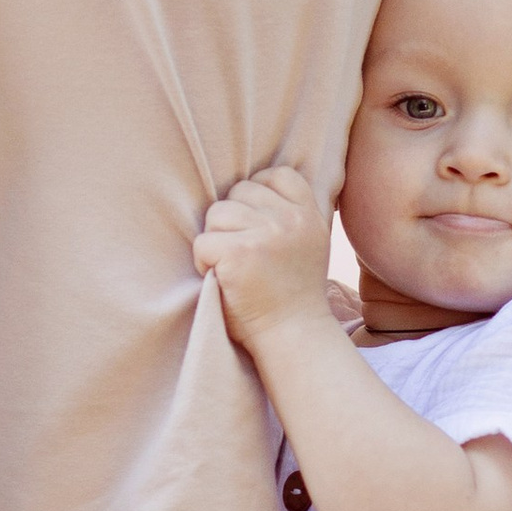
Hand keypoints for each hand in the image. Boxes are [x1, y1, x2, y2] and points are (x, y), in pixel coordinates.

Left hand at [191, 165, 334, 353]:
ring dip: (216, 241)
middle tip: (245, 256)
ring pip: (217, 213)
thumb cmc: (293, 293)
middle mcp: (290, 220)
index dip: (256, 194)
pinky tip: (222, 279)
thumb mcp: (309, 243)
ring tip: (233, 268)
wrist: (293, 336)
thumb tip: (258, 183)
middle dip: (232, 221)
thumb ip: (292, 213)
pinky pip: (202, 242)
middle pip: (238, 192)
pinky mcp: (239, 253)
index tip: (254, 226)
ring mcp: (266, 234)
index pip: (276, 175)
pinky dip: (204, 263)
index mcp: (309, 214)